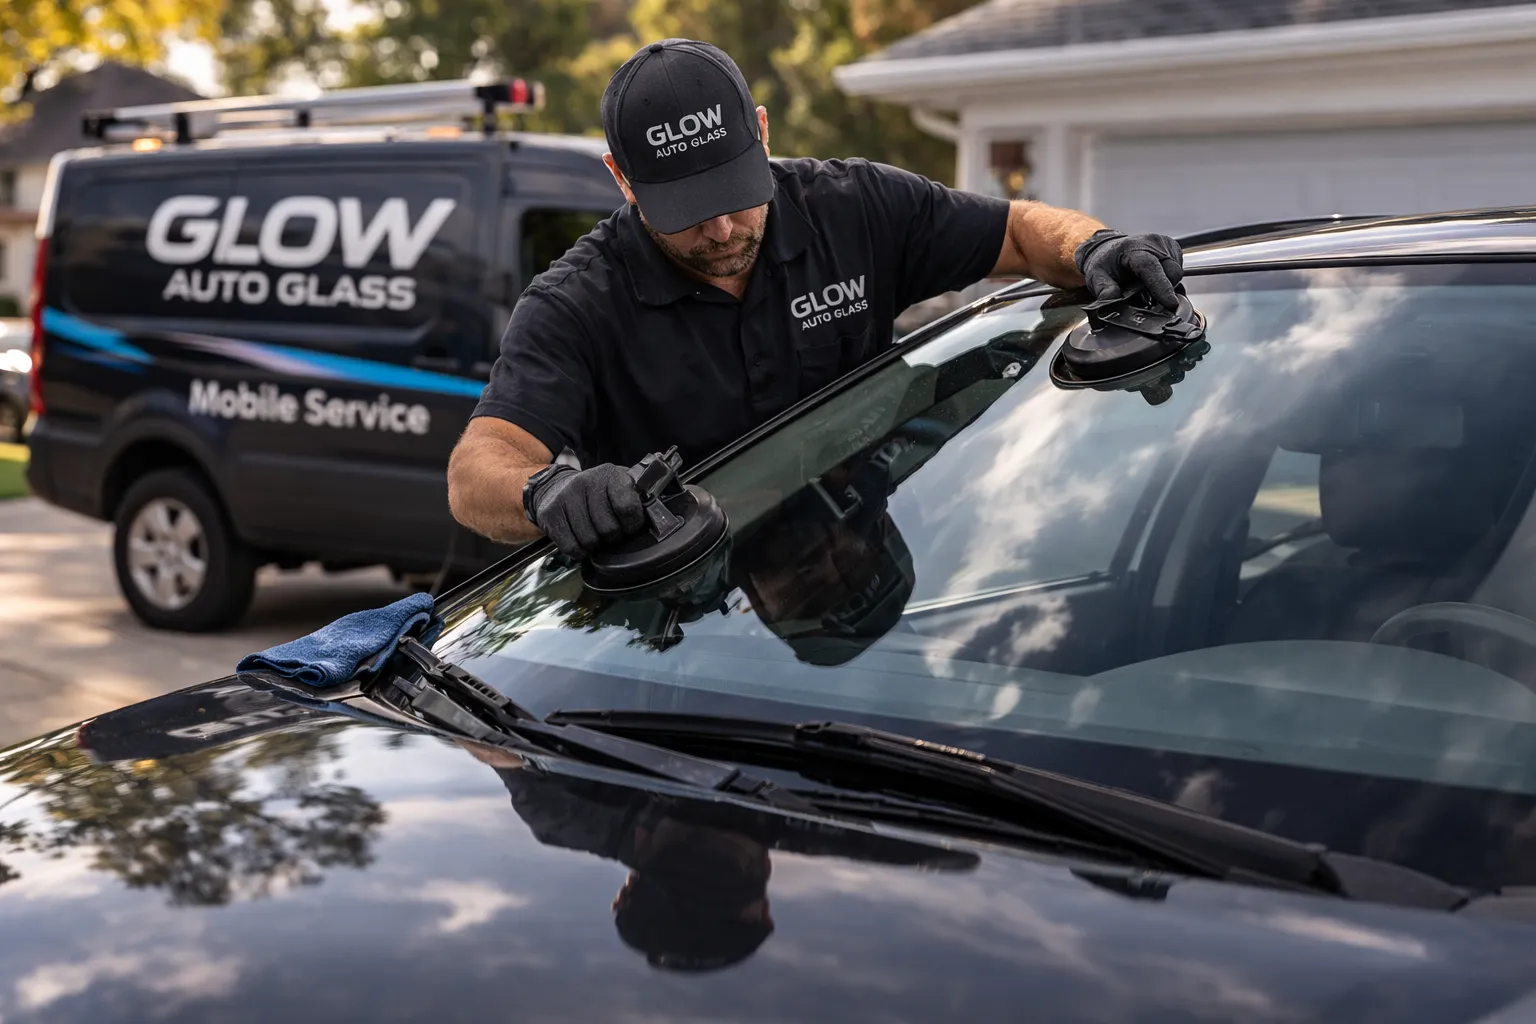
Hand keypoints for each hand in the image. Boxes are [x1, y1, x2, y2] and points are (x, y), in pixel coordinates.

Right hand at [528, 463, 645, 558]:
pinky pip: (571, 546)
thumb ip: (637, 498)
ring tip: (594, 535)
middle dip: (612, 537)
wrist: (554, 488)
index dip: (632, 524)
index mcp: (610, 475)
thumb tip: (659, 517)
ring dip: (595, 545)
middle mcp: (587, 482)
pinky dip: (578, 551)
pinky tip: (580, 541)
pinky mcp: (550, 513)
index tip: (630, 527)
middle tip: (610, 533)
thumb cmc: (595, 493)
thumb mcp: (618, 486)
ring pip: (589, 540)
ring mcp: (566, 496)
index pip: (628, 507)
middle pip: (608, 529)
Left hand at [1074, 230, 1183, 308]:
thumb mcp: (1096, 275)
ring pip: (1177, 272)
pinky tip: (1156, 283)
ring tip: (1148, 289)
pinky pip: (1179, 269)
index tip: (1170, 303)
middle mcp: (1153, 242)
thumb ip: (1102, 288)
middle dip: (1165, 291)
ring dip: (1167, 285)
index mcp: (1133, 247)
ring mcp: (1165, 244)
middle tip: (1150, 301)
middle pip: (1171, 271)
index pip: (1151, 267)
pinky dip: (1170, 280)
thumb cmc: (1106, 261)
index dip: (1161, 286)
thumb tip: (1111, 298)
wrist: (1110, 249)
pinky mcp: (1173, 249)